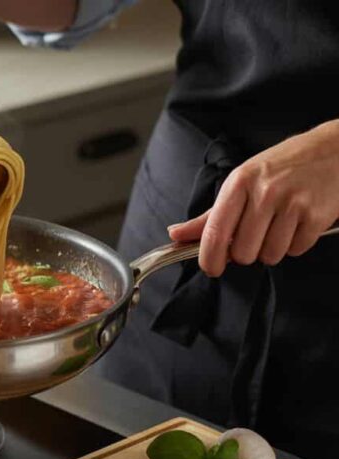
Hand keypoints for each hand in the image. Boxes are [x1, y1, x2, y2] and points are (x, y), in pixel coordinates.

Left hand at [168, 120, 338, 276]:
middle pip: (243, 252)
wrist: (333, 150)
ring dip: (271, 249)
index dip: (209, 258)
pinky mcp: (316, 216)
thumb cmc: (283, 166)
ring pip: (269, 255)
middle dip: (246, 252)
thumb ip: (210, 214)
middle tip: (255, 234)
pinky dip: (295, 244)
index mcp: (239, 183)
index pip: (216, 232)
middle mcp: (264, 193)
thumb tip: (176, 234)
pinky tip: (298, 223)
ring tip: (279, 225)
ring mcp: (292, 204)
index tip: (211, 268)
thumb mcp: (243, 181)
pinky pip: (296, 250)